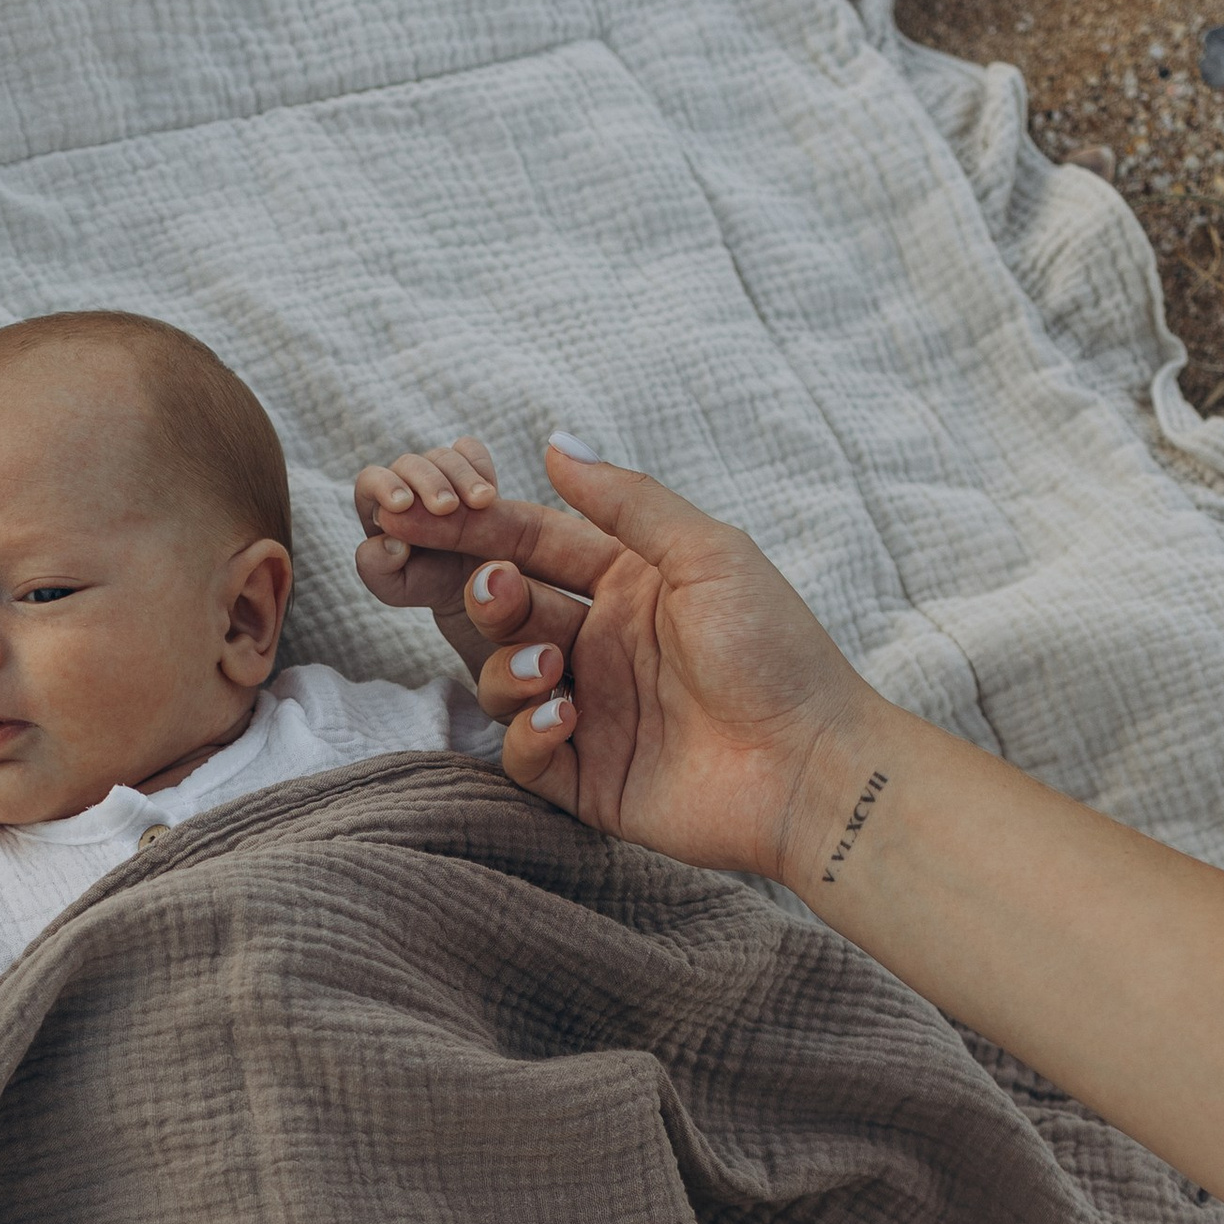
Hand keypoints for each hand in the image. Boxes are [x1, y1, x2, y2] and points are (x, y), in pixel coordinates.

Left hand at [352, 434, 503, 672]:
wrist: (471, 586)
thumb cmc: (427, 583)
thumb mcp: (396, 589)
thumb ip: (376, 569)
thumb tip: (390, 541)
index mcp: (381, 508)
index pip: (370, 482)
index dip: (384, 486)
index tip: (404, 504)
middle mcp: (407, 484)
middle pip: (409, 463)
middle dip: (429, 482)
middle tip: (448, 507)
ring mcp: (440, 474)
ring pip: (443, 456)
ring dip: (461, 476)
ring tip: (481, 503)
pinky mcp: (470, 469)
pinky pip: (471, 450)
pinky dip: (479, 465)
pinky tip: (489, 494)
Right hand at [359, 441, 880, 888]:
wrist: (811, 767)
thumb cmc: (776, 651)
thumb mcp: (707, 554)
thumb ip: (628, 502)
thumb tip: (557, 443)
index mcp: (628, 583)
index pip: (531, 544)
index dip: (472, 530)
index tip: (412, 517)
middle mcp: (603, 645)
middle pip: (504, 610)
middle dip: (481, 595)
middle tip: (496, 591)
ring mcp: (594, 713)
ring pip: (502, 682)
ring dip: (510, 667)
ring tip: (555, 667)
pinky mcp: (589, 780)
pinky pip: (524, 755)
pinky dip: (529, 733)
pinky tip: (565, 717)